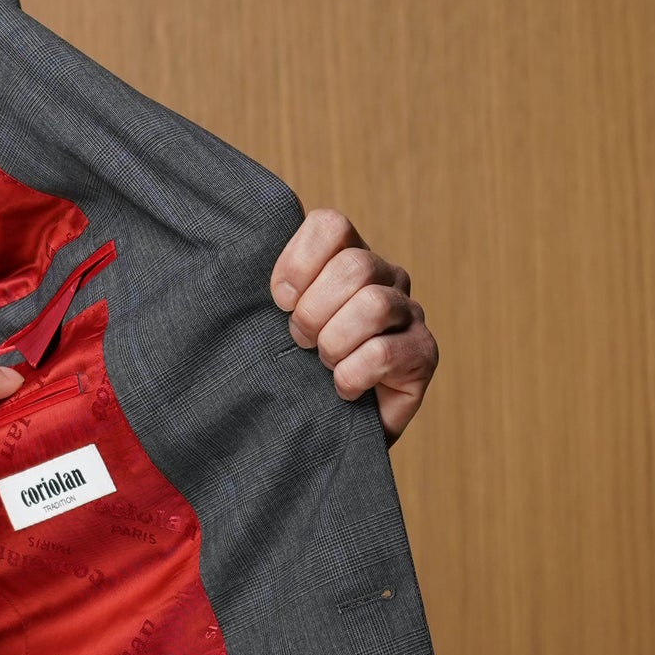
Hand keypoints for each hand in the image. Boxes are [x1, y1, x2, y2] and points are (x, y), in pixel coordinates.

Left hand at [271, 208, 438, 442]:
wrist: (325, 430)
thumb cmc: (294, 369)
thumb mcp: (272, 321)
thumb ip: (267, 288)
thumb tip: (232, 258)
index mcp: (349, 255)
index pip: (331, 225)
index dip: (298, 263)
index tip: (280, 301)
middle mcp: (387, 277)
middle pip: (354, 266)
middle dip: (312, 312)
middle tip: (299, 341)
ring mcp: (411, 313)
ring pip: (372, 305)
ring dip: (333, 343)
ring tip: (323, 364)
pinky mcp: (422, 354)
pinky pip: (383, 354)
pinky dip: (351, 377)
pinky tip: (343, 389)